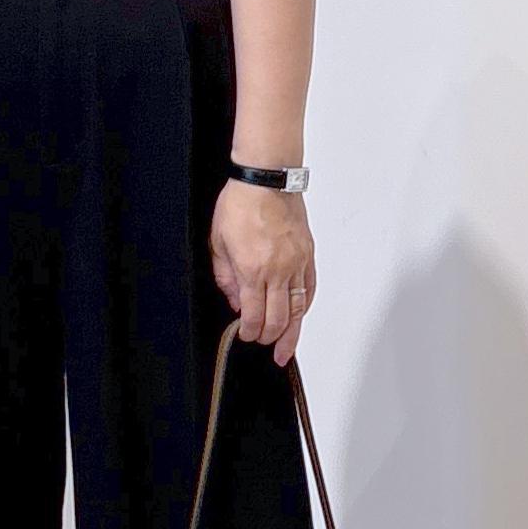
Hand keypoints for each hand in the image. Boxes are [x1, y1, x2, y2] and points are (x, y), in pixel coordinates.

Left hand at [210, 178, 316, 365]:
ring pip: (298, 309)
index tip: (246, 335)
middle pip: (278, 319)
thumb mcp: (218, 243)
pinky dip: (304, 306)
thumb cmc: (241, 204)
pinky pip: (309, 288)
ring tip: (287, 349)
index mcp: (252, 270)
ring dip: (292, 332)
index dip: (250, 331)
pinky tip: (300, 316)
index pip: (254, 315)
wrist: (266, 179)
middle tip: (265, 346)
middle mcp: (278, 271)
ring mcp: (296, 263)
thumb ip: (225, 277)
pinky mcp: (307, 254)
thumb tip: (234, 300)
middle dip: (270, 338)